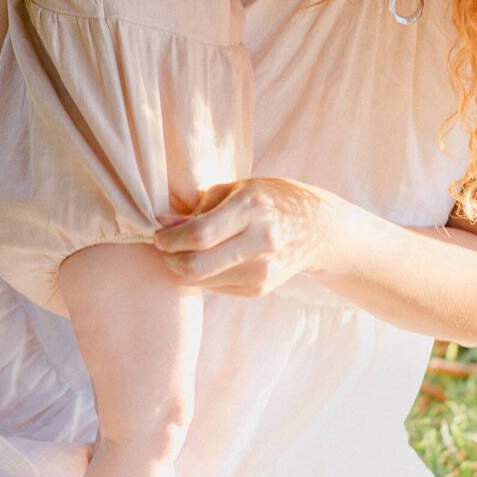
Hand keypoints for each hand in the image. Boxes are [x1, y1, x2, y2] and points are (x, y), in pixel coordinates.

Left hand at [152, 177, 343, 296]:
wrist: (318, 229)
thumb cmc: (271, 200)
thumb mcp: (237, 189)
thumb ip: (198, 206)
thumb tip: (163, 221)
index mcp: (251, 209)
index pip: (199, 235)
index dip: (169, 239)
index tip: (159, 235)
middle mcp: (259, 242)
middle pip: (197, 267)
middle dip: (170, 260)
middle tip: (165, 249)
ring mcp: (262, 270)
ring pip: (202, 281)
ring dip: (184, 269)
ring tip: (184, 252)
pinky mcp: (260, 288)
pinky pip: (216, 287)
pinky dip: (204, 276)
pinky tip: (210, 260)